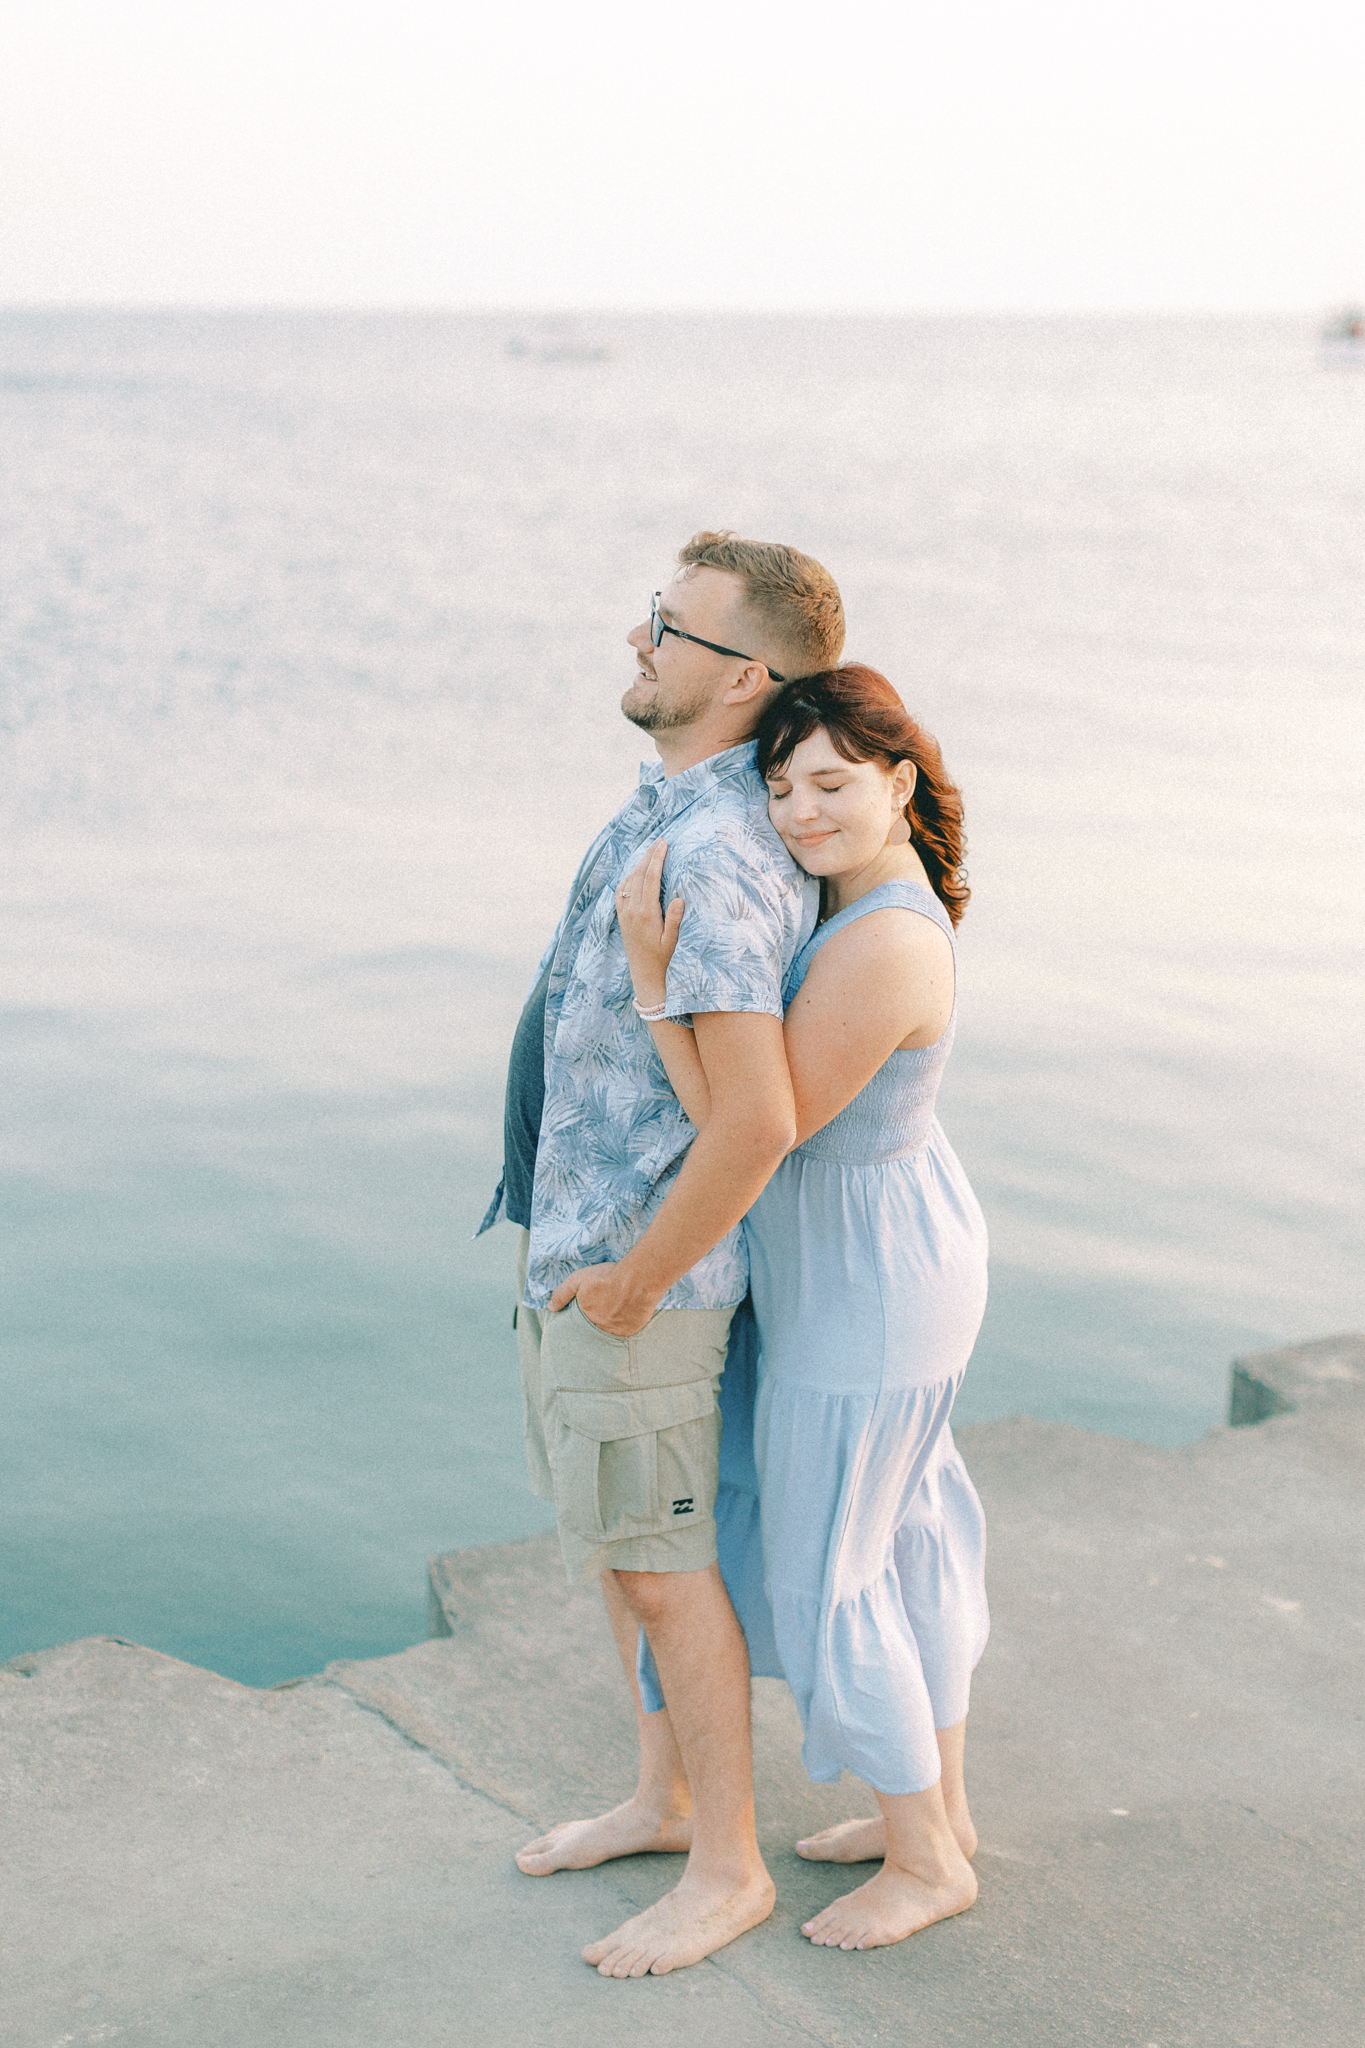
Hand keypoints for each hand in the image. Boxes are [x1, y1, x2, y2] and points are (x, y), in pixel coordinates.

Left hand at [549, 1261, 657, 1335]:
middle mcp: (599, 1328)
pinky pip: (625, 1330)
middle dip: (599, 1317)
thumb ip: (562, 1293)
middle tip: (607, 1304)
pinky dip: (625, 1322)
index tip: (593, 1305)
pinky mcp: (631, 1331)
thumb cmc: (607, 1277)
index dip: (587, 1313)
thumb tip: (549, 1308)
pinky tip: (628, 1309)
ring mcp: (616, 1332)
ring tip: (617, 1306)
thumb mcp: (578, 1279)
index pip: (580, 1323)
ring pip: (610, 1329)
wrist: (638, 1279)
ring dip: (612, 1320)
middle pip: (595, 1326)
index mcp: (586, 1318)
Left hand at [615, 840, 684, 1007]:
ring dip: (639, 863)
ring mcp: (624, 913)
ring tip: (651, 851)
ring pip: (629, 880)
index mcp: (646, 914)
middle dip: (649, 855)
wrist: (644, 975)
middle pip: (639, 874)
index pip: (650, 879)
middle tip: (660, 840)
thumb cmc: (663, 960)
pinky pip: (621, 890)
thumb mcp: (673, 942)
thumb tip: (679, 898)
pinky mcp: (621, 917)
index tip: (664, 844)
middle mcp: (632, 911)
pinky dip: (629, 876)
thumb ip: (675, 920)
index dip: (657, 859)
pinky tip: (636, 871)